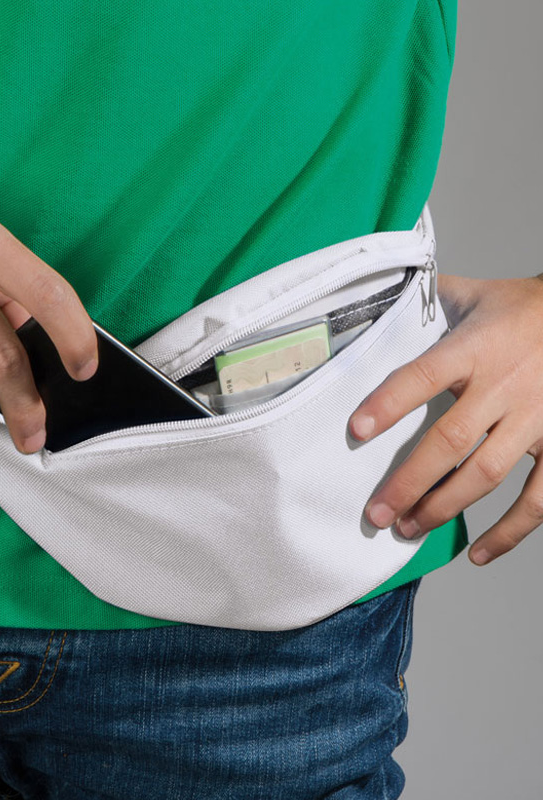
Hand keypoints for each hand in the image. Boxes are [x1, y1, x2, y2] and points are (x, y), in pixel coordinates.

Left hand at [347, 272, 542, 565]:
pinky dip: (510, 530)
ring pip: (486, 473)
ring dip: (444, 507)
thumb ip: (426, 302)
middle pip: (449, 440)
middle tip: (376, 513)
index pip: (422, 376)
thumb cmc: (523, 308)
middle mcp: (504, 385)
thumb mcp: (473, 294)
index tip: (356, 431)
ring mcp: (536, 417)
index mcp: (474, 348)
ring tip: (407, 527)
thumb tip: (376, 301)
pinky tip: (479, 552)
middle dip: (409, 482)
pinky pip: (539, 497)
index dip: (388, 404)